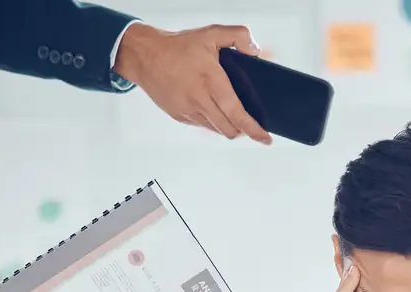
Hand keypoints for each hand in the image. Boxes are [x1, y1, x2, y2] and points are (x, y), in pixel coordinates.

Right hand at [113, 22, 271, 143]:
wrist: (144, 55)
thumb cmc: (178, 45)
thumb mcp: (211, 33)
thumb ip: (239, 36)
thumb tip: (256, 52)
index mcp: (211, 82)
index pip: (237, 115)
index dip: (254, 130)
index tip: (266, 139)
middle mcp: (200, 100)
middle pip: (229, 129)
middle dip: (243, 130)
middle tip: (250, 124)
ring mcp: (188, 111)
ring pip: (216, 129)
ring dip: (227, 126)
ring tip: (231, 114)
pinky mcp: (179, 116)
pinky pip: (201, 125)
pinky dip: (211, 121)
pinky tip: (212, 108)